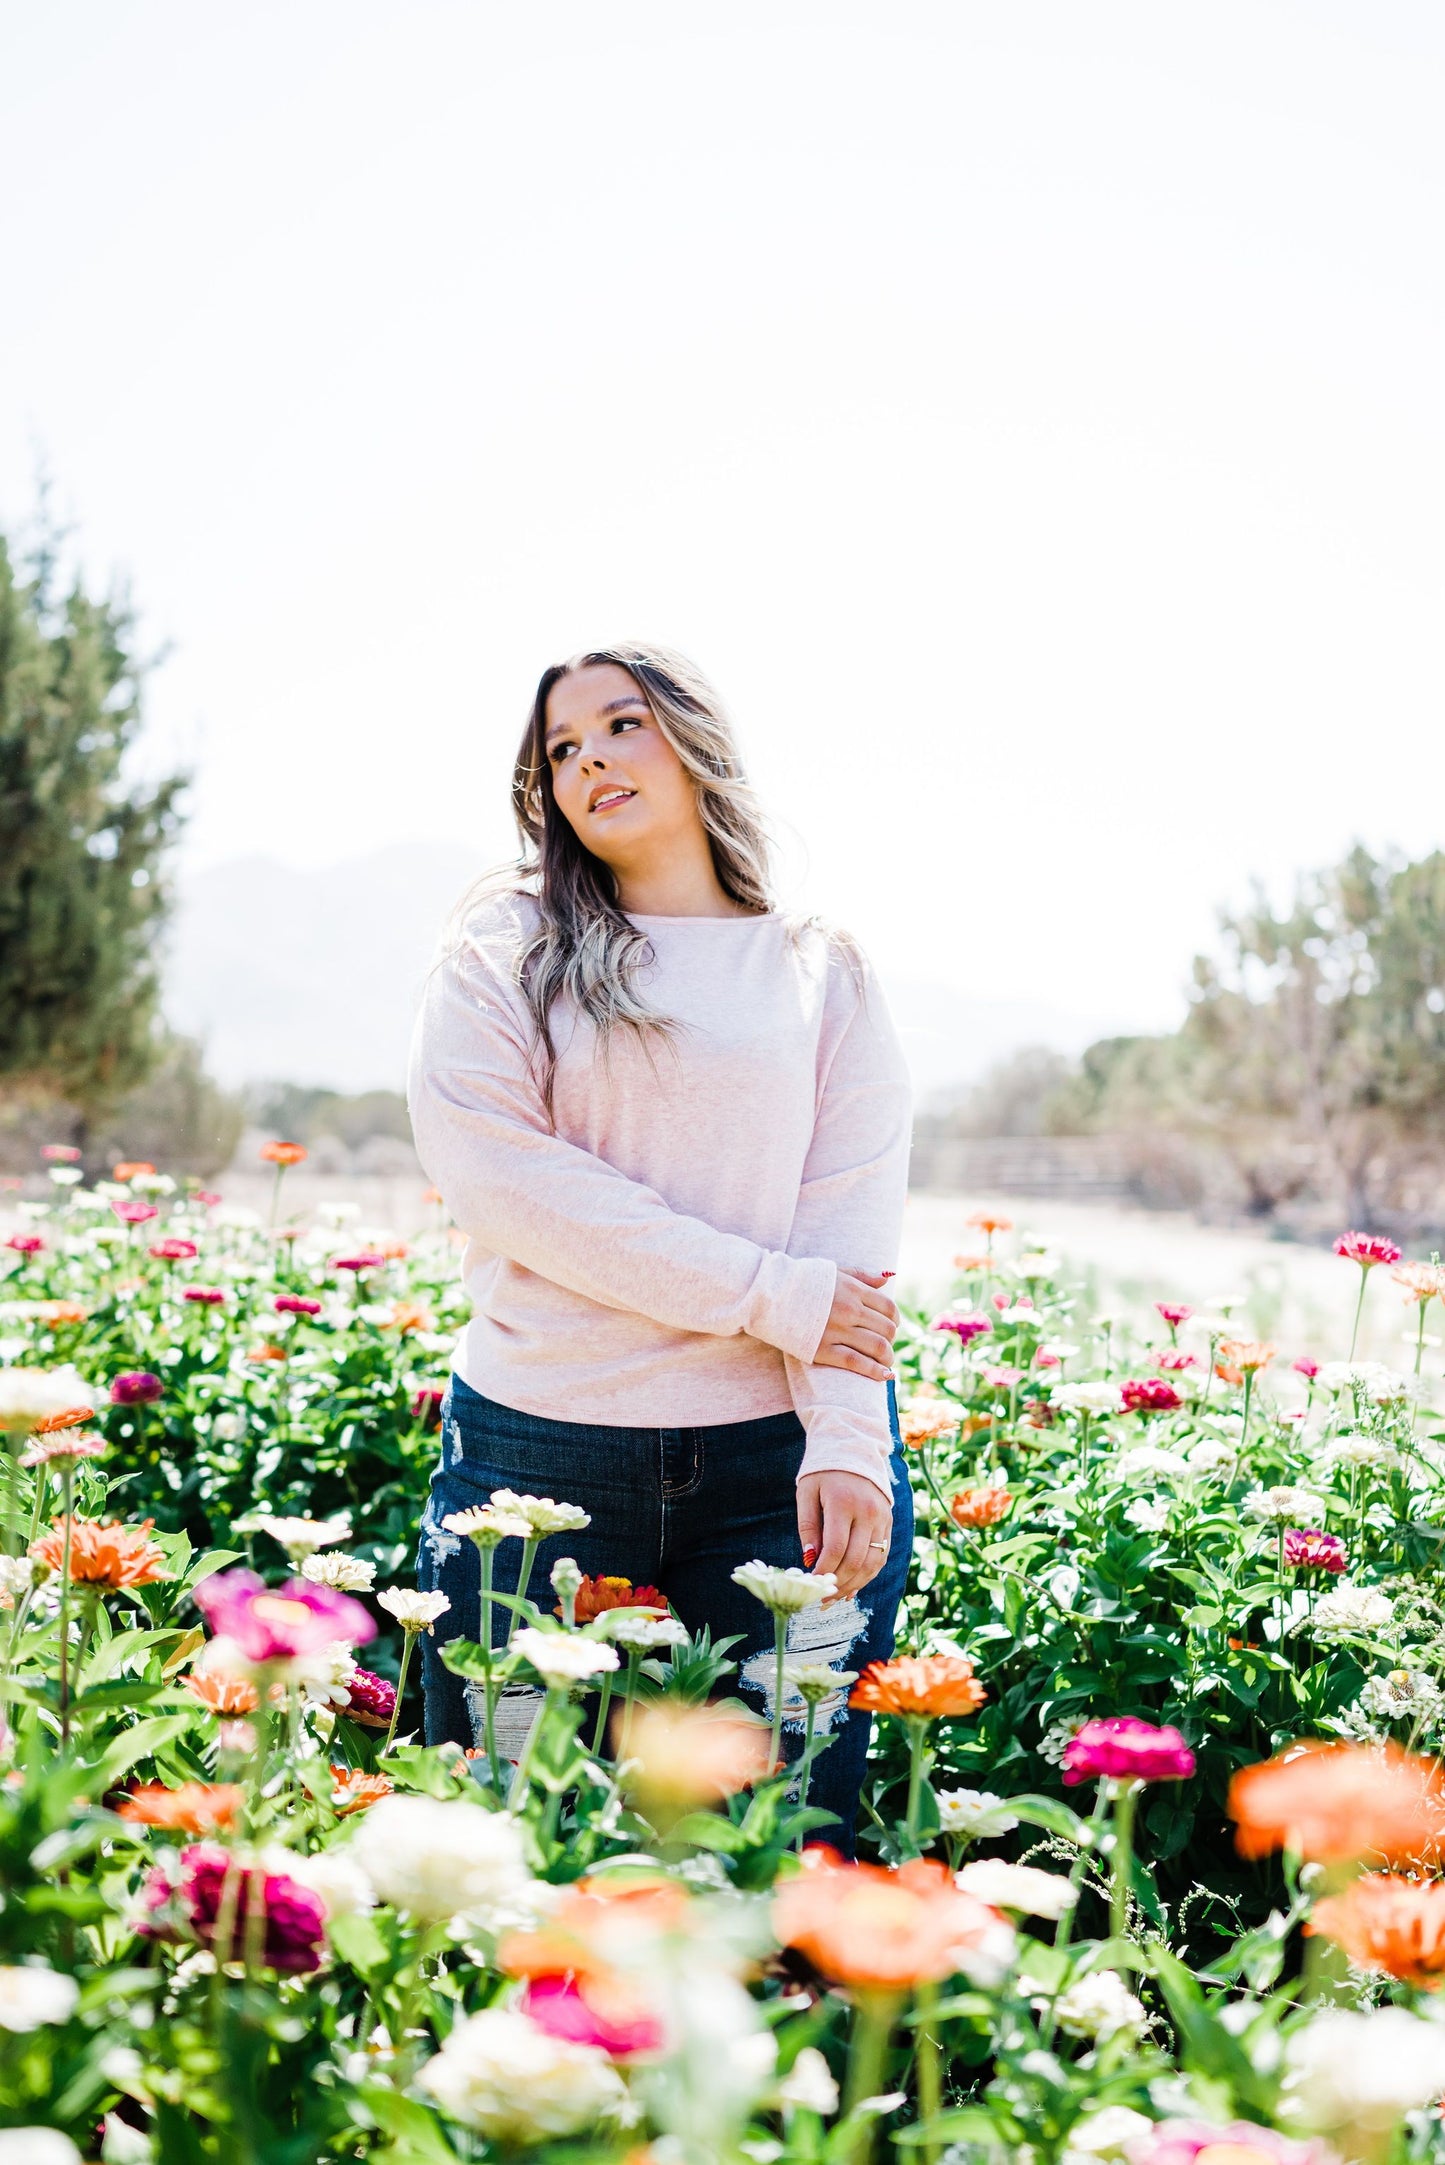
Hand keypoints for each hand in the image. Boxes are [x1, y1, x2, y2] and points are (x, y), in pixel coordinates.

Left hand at [797, 1471, 892, 1598]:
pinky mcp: (889, 1522)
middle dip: (838, 1583)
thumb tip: (810, 1559)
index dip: (824, 1571)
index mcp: (844, 1502)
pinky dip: (868, 1574)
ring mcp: (882, 1518)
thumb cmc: (823, 1472)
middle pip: (856, 1559)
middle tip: (823, 1599)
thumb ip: (808, 1526)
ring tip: (837, 1598)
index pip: (836, 1547)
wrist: (854, 1449)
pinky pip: (882, 1555)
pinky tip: (854, 1587)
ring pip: (872, 1562)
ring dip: (855, 1584)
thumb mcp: (807, 1492)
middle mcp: (868, 1511)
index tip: (812, 1583)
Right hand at [812, 1266, 898, 1382]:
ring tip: (886, 1362)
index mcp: (853, 1290)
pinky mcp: (823, 1349)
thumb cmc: (802, 1282)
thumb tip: (888, 1279)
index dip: (895, 1320)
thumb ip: (862, 1276)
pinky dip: (875, 1371)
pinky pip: (857, 1363)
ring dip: (888, 1357)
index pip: (888, 1308)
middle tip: (886, 1345)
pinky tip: (884, 1375)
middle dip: (891, 1340)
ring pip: (877, 1347)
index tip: (892, 1327)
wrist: (769, 1294)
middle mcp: (849, 1310)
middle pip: (886, 1330)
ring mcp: (837, 1330)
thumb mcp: (835, 1272)